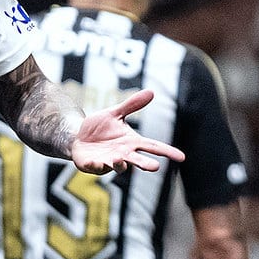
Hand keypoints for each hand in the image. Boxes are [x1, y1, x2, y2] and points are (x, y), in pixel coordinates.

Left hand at [69, 89, 183, 175]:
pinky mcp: (93, 165)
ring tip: (120, 159)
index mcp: (131, 142)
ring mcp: (109, 162)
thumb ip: (132, 105)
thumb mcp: (115, 113)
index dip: (167, 151)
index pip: (153, 147)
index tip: (182, 157)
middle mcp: (123, 154)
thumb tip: (151, 91)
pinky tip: (96, 162)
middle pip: (138, 161)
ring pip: (119, 167)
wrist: (77, 136)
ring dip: (120, 164)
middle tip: (156, 167)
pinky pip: (96, 167)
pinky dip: (97, 165)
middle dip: (145, 164)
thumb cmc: (99, 127)